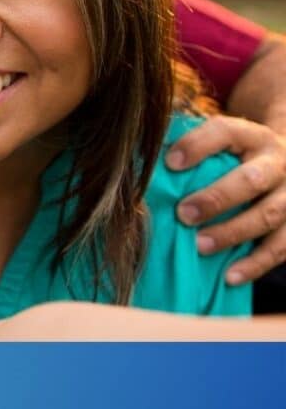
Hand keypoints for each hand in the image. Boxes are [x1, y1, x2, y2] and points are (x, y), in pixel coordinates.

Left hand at [166, 115, 285, 283]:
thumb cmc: (237, 156)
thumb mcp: (222, 143)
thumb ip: (189, 149)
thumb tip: (137, 163)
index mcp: (251, 136)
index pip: (225, 132)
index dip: (198, 145)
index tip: (170, 162)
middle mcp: (277, 162)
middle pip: (251, 179)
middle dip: (216, 198)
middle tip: (183, 214)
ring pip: (269, 215)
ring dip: (232, 232)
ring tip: (199, 246)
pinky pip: (281, 247)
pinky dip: (255, 264)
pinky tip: (229, 276)